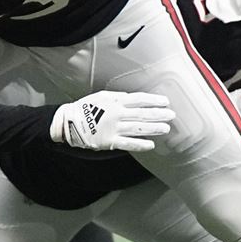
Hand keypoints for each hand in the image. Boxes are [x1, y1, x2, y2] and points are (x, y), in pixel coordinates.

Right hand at [50, 90, 174, 152]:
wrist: (69, 122)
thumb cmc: (86, 107)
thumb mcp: (102, 96)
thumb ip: (118, 97)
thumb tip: (132, 98)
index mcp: (116, 102)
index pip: (139, 100)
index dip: (154, 100)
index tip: (165, 101)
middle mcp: (118, 114)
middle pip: (142, 114)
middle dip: (158, 114)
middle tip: (171, 115)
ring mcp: (114, 128)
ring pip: (138, 128)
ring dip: (153, 128)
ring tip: (165, 128)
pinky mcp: (110, 141)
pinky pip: (128, 144)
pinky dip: (140, 144)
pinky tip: (151, 144)